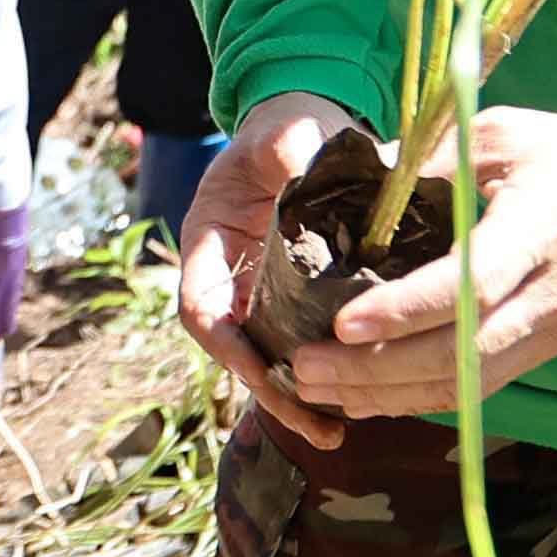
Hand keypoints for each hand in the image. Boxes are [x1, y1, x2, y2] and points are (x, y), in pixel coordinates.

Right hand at [172, 89, 358, 447]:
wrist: (305, 129)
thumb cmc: (286, 126)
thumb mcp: (283, 130)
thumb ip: (287, 145)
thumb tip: (298, 157)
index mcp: (207, 240)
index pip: (200, 307)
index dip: (226, 344)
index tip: (263, 369)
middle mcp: (227, 276)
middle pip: (233, 348)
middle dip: (269, 389)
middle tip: (314, 420)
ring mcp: (258, 293)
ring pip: (265, 357)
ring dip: (296, 396)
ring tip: (337, 430)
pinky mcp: (294, 301)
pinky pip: (299, 346)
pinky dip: (324, 374)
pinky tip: (357, 400)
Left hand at [289, 105, 556, 426]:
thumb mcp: (508, 132)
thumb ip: (432, 156)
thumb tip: (354, 182)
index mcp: (539, 229)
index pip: (471, 285)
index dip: (406, 311)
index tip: (342, 321)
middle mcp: (549, 294)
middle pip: (460, 354)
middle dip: (376, 370)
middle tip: (304, 369)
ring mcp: (553, 332)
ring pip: (467, 385)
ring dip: (389, 395)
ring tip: (319, 389)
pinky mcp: (549, 350)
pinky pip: (481, 388)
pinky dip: (422, 398)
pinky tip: (370, 397)